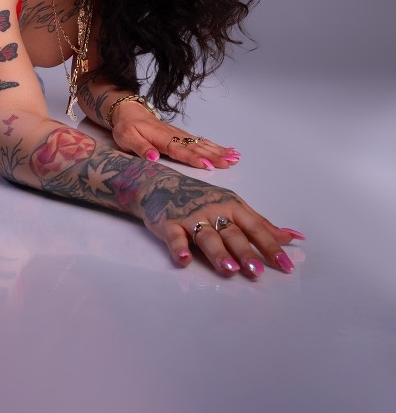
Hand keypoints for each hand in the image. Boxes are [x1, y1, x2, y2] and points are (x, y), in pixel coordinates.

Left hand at [110, 102, 239, 169]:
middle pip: (196, 146)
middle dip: (213, 155)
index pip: (178, 149)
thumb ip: (140, 148)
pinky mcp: (182, 136)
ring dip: (218, 151)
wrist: (128, 111)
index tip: (206, 164)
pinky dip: (215, 146)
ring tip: (235, 158)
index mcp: (160, 137)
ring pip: (201, 143)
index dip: (192, 157)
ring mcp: (179, 134)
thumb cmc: (127, 127)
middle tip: (230, 162)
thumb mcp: (126, 138)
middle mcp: (173, 135)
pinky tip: (228, 150)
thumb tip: (154, 158)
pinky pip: (201, 141)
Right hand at [137, 168, 304, 277]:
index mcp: (232, 206)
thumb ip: (261, 224)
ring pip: (207, 236)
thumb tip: (294, 237)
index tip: (286, 266)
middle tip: (257, 271)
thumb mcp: (232, 205)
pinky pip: (175, 237)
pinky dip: (178, 248)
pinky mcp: (169, 224)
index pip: (255, 228)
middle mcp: (214, 211)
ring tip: (229, 269)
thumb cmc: (201, 198)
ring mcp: (191, 217)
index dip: (270, 246)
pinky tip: (183, 260)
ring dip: (218, 252)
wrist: (160, 183)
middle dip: (245, 251)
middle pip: (232, 233)